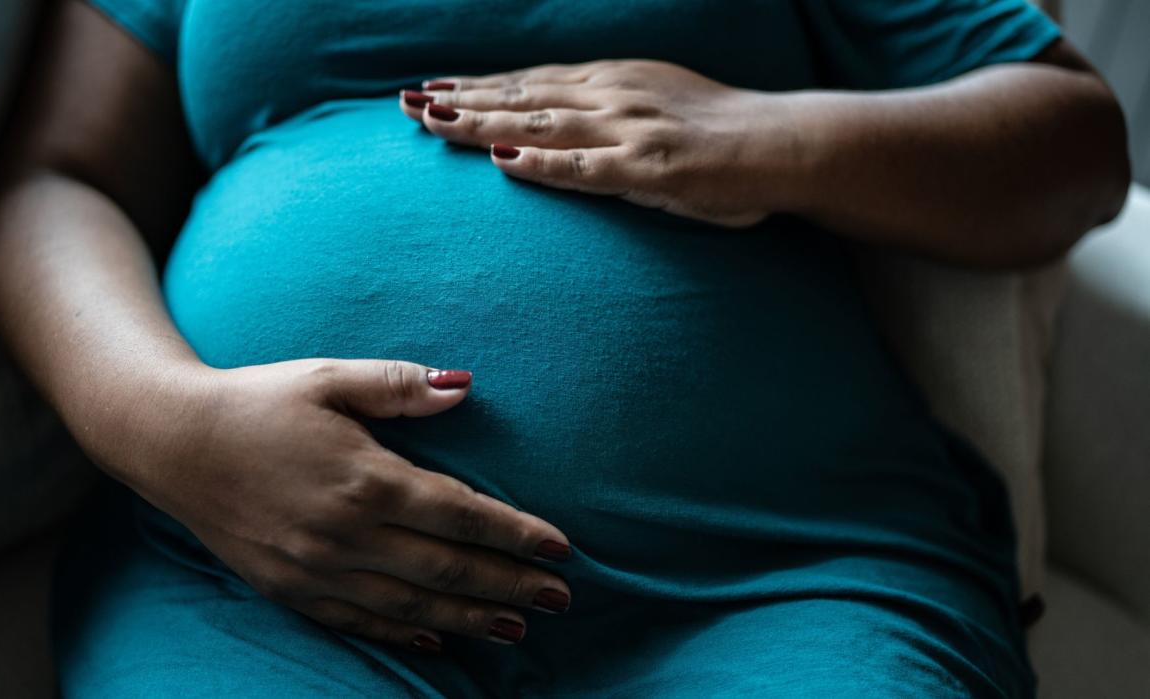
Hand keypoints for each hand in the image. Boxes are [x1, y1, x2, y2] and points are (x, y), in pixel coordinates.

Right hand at [135, 358, 573, 653]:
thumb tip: (465, 386)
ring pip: (412, 605)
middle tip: (561, 599)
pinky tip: (441, 640)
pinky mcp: (291, 590)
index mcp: (364, 477)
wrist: (172, 442)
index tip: (562, 549)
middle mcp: (346, 532)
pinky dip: (407, 635)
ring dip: (471, 618)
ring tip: (518, 627)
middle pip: (447, 569)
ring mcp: (317, 569)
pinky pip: (361, 621)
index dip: (517, 534)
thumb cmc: (259, 402)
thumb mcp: (330, 377)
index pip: (461, 515)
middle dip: (511, 585)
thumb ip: (401, 385)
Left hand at [399, 59, 793, 227]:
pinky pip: (583, 167)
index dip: (476, 86)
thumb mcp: (657, 105)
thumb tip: (565, 129)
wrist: (783, 143)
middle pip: (519, 96)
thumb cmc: (722, 134)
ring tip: (432, 124)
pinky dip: (540, 163)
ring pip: (538, 123)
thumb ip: (610, 115)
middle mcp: (612, 94)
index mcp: (612, 80)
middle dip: (458, 100)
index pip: (529, 82)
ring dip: (481, 124)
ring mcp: (627, 128)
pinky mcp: (647, 167)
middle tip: (404, 104)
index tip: (431, 89)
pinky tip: (501, 161)